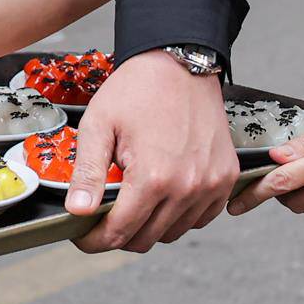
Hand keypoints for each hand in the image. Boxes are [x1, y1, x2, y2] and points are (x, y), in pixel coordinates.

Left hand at [70, 51, 234, 253]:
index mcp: (154, 176)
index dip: (94, 241)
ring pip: (173, 233)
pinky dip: (178, 216)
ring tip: (130, 201)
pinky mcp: (226, 178)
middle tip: (101, 217)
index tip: (82, 237)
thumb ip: (87, 172)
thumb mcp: (100, 125)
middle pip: (146, 239)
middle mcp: (188, 187)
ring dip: (148, 226)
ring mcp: (212, 184)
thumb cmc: (138, 89)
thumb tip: (78, 211)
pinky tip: (160, 197)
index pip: (119, 231)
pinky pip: (200, 218)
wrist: (180, 63)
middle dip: (118, 234)